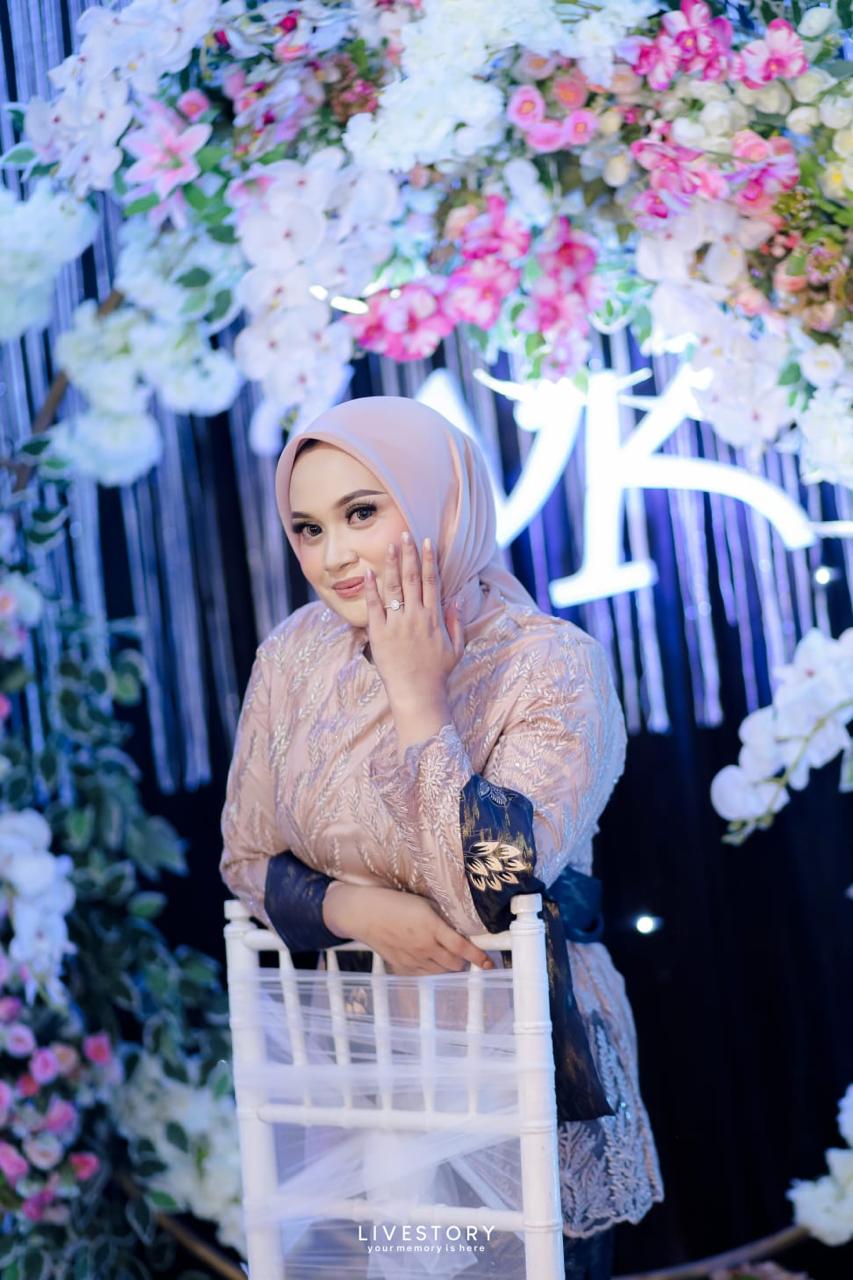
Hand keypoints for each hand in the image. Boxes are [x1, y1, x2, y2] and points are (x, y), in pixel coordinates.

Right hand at [323, 883, 494, 976]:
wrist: (364, 913)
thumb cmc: (394, 902)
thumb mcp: (423, 904)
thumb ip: (442, 918)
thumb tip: (459, 929)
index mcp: (431, 927)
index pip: (462, 947)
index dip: (479, 957)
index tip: (489, 963)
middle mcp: (424, 946)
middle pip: (455, 964)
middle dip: (465, 960)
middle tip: (465, 953)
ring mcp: (412, 959)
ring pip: (442, 972)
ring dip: (450, 966)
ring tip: (448, 955)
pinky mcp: (402, 966)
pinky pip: (425, 975)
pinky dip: (433, 969)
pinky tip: (430, 959)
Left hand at [363, 533, 464, 704]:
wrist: (418, 694)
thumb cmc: (438, 673)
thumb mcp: (456, 647)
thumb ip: (456, 622)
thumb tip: (456, 599)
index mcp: (434, 617)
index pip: (431, 581)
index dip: (429, 560)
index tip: (427, 542)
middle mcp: (416, 616)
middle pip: (411, 578)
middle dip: (409, 554)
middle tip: (405, 534)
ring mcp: (397, 624)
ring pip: (393, 587)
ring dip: (391, 564)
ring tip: (389, 546)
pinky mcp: (379, 634)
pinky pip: (374, 607)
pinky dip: (371, 589)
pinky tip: (368, 572)